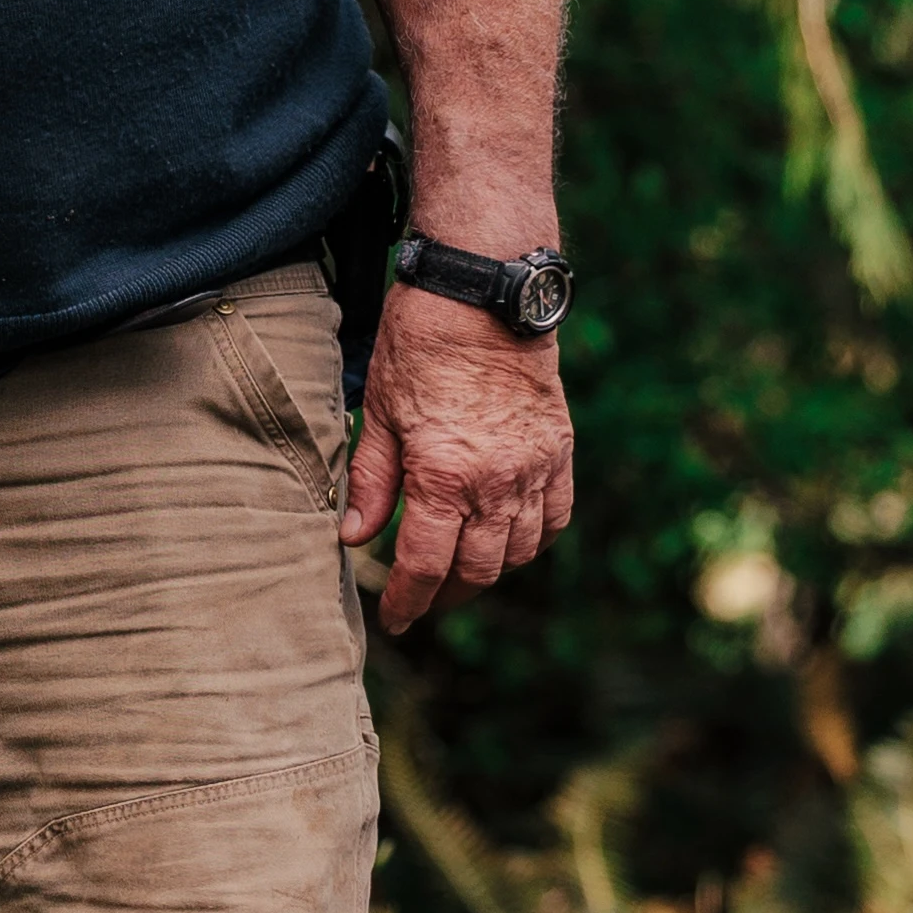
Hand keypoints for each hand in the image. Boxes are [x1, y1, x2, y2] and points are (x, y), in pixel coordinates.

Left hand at [339, 291, 572, 632]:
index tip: (396, 620)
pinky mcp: (558, 450)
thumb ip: (372, 481)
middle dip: (446, 594)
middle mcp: (498, 481)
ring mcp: (535, 467)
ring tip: (459, 574)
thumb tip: (354, 537)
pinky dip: (533, 539)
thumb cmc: (421, 345)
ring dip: (489, 572)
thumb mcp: (379, 411)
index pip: (427, 565)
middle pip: (477, 569)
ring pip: (520, 551)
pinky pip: (555, 517)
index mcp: (445, 475)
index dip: (409, 600)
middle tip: (423, 600)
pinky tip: (509, 540)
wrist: (485, 292)